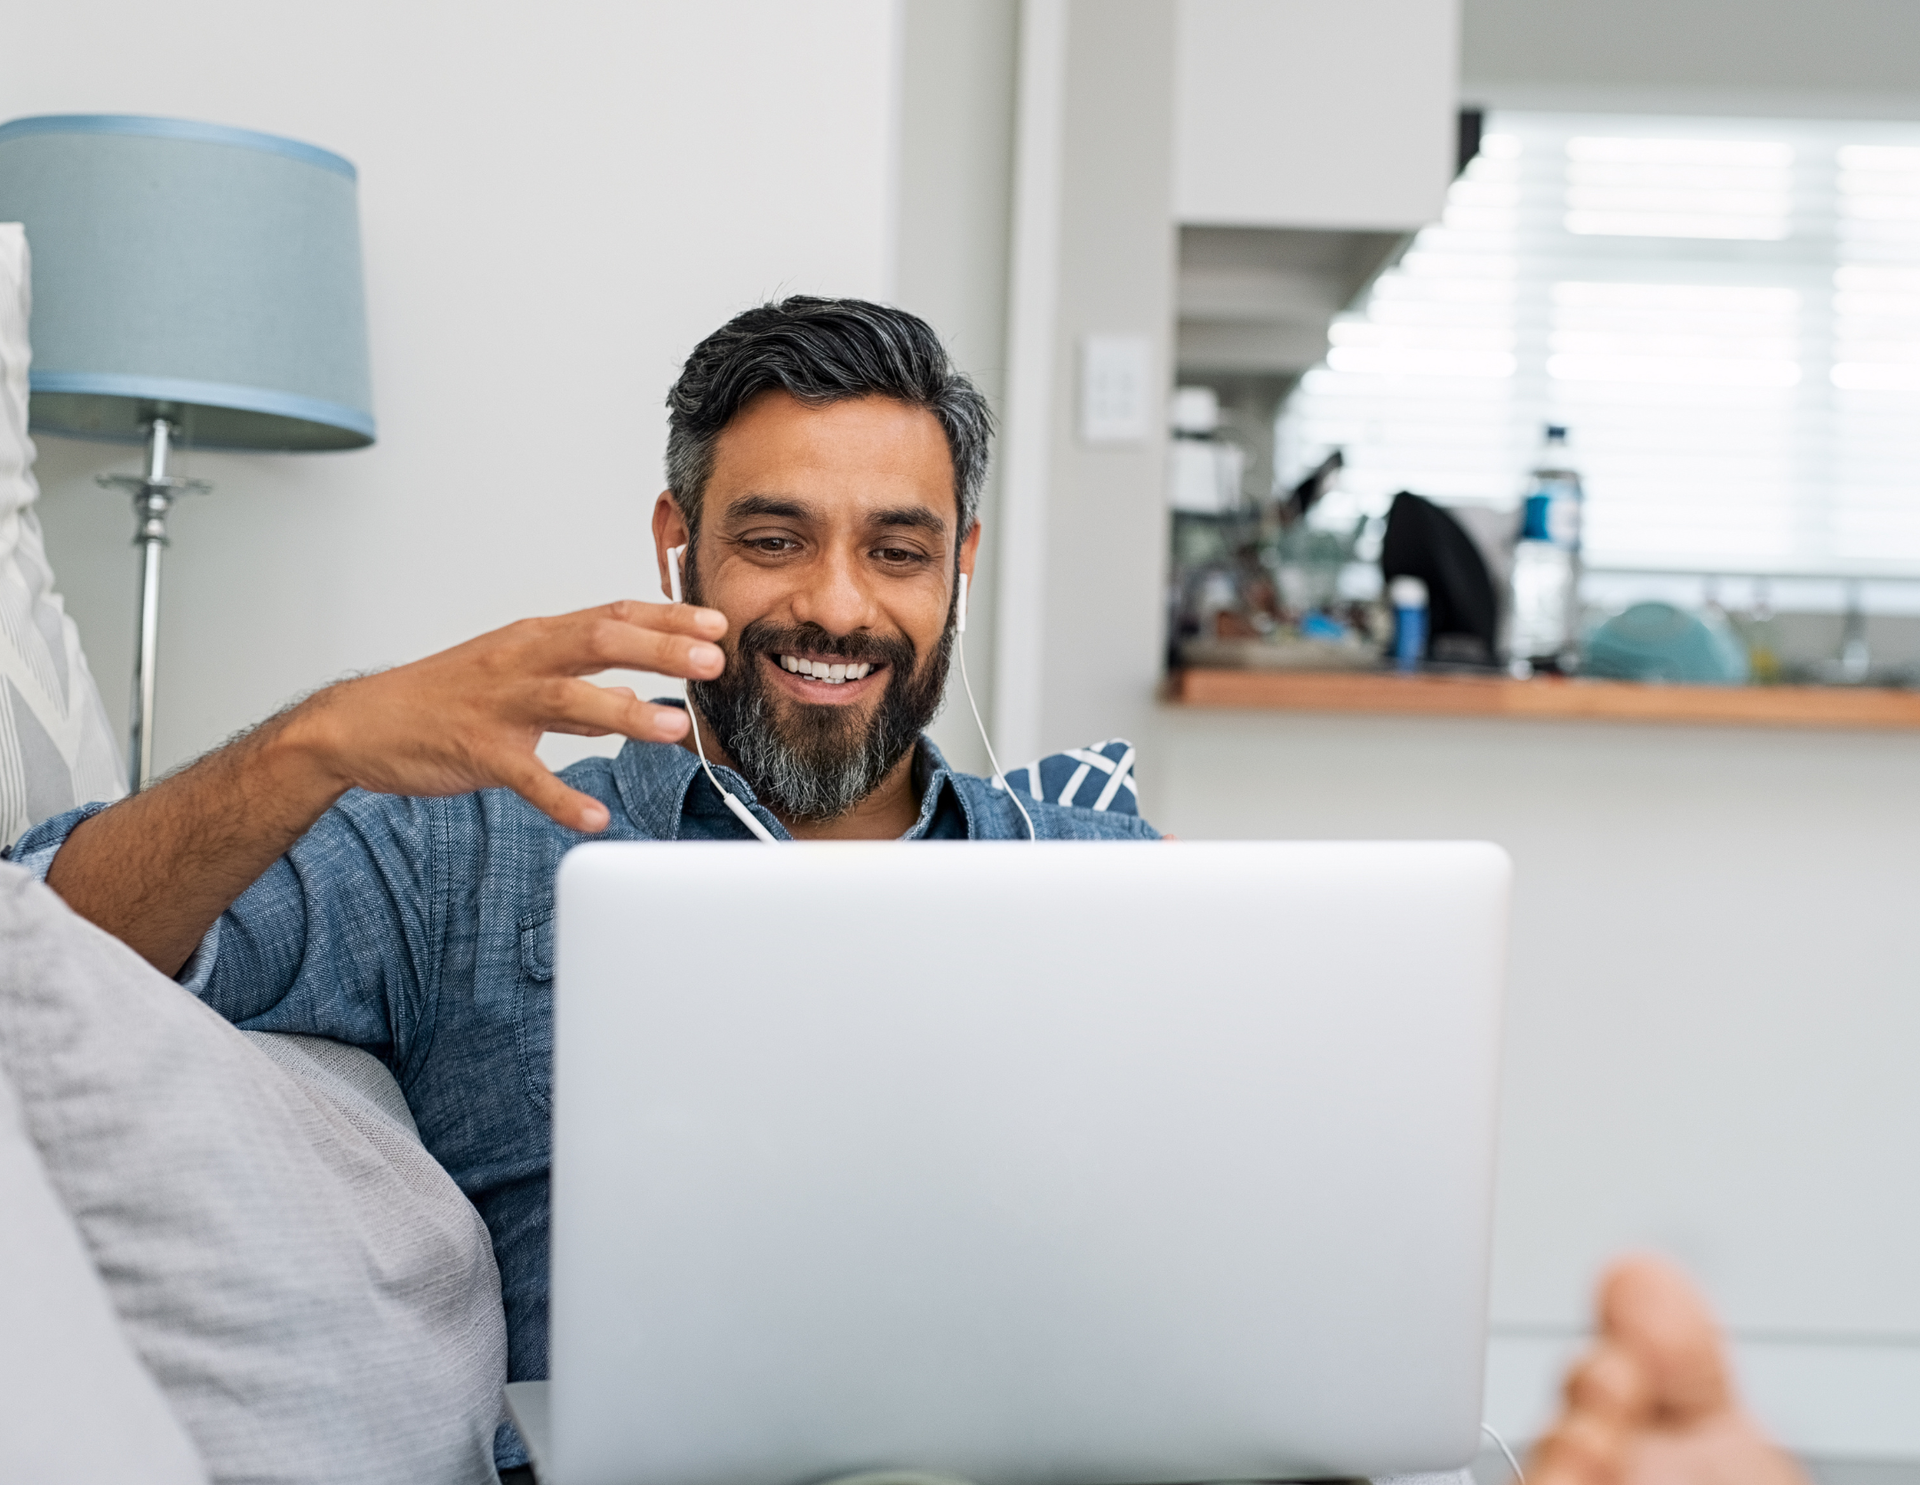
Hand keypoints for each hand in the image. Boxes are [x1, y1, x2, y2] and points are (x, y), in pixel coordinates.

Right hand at [285, 599, 726, 831]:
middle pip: (599, 642)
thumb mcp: (516, 678)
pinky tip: (595, 816)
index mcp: (536, 638)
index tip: (717, 623)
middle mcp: (521, 660)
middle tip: (713, 662)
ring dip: (625, 714)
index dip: (667, 618)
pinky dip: (562, 798)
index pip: (612, 616)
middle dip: (661, 649)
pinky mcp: (477, 750)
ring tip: (674, 728)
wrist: (361, 723)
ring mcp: (498, 704)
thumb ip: (578, 691)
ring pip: (568, 699)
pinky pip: (527, 776)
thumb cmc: (443, 698)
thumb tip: (634, 702)